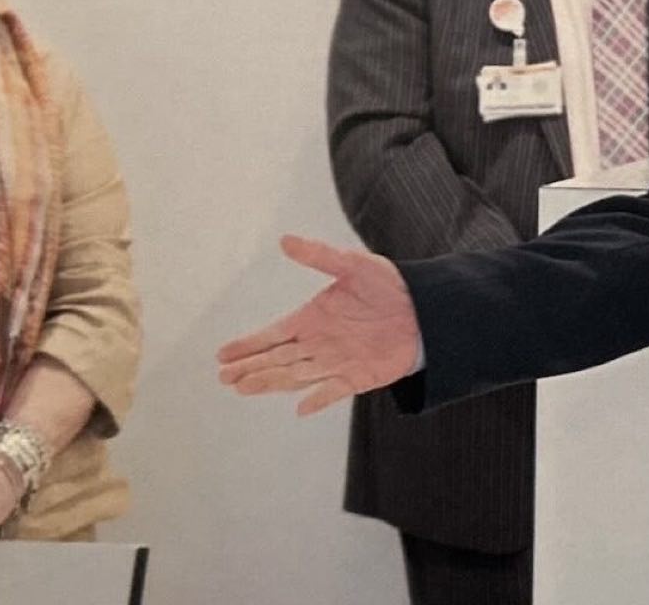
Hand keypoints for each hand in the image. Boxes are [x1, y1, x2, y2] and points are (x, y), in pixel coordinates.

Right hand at [216, 235, 422, 415]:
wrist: (426, 307)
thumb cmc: (388, 283)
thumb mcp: (353, 264)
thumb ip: (319, 255)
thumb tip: (286, 239)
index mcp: (313, 318)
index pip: (273, 334)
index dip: (248, 344)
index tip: (222, 355)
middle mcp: (319, 343)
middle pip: (277, 358)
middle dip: (250, 367)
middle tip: (224, 376)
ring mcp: (337, 362)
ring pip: (296, 376)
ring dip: (271, 382)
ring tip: (243, 388)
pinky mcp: (358, 377)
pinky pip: (333, 391)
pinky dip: (317, 399)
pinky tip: (300, 408)